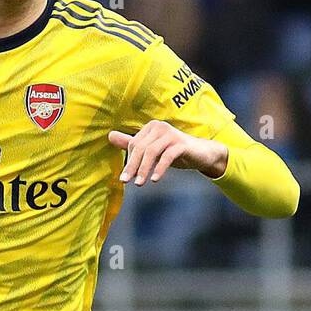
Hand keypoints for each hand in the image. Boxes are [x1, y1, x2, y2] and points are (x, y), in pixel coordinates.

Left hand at [108, 121, 227, 184]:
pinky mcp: (181, 144)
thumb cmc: (174, 152)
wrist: (201, 154)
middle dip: (133, 166)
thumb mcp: (152, 150)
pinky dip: (159, 168)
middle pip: (141, 148)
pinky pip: (167, 156)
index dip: (129, 161)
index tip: (125, 178)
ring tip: (140, 184)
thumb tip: (110, 135)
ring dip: (144, 169)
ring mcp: (171, 134)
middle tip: (127, 181)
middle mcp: (160, 127)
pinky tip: (154, 179)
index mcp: (151, 127)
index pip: (134, 144)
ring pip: (152, 152)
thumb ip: (132, 143)